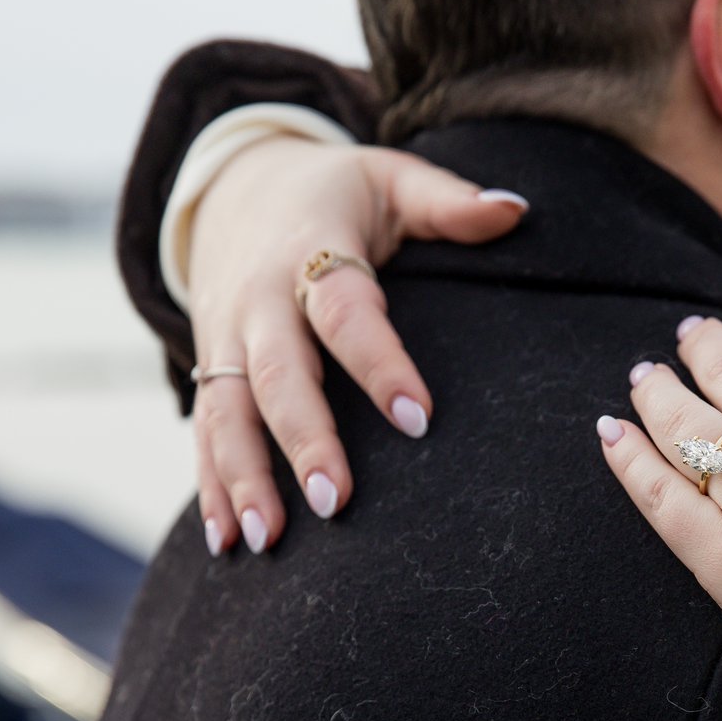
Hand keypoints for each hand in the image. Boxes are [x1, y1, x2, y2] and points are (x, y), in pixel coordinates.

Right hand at [187, 138, 528, 553]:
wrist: (235, 183)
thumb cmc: (333, 192)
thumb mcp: (388, 177)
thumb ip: (448, 201)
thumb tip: (517, 210)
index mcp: (311, 252)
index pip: (345, 312)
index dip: (380, 363)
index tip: (419, 418)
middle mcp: (260, 302)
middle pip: (278, 376)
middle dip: (303, 440)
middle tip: (335, 501)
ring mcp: (227, 340)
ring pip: (227, 414)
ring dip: (243, 478)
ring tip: (266, 540)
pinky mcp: (210, 370)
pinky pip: (204, 433)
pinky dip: (211, 488)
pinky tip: (228, 543)